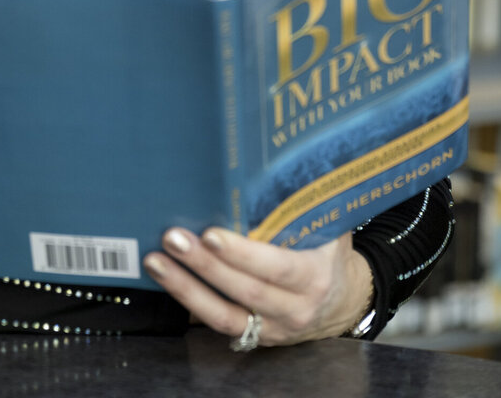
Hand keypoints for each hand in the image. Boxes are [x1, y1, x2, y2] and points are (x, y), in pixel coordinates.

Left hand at [143, 227, 373, 346]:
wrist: (344, 301)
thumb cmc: (329, 253)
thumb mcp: (329, 227)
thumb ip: (306, 205)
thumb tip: (277, 164)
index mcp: (315, 276)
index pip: (277, 267)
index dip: (242, 254)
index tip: (211, 234)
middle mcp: (295, 308)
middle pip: (244, 290)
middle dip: (204, 264)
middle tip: (172, 237)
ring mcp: (273, 328)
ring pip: (223, 314)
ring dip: (185, 287)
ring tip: (156, 260)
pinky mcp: (254, 337)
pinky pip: (218, 322)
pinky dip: (189, 301)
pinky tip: (168, 278)